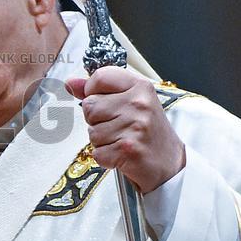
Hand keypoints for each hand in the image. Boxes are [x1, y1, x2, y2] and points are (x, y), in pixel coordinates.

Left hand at [66, 68, 185, 193]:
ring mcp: (134, 127)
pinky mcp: (128, 150)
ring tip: (121, 140)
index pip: (100, 77)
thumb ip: (100, 90)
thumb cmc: (149, 132)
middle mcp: (139, 104)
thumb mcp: (130, 102)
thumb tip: (71, 83)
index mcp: (140, 87)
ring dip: (101, 141)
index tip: (104, 100)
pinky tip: (121, 154)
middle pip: (90, 106)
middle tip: (118, 127)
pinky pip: (97, 152)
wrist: (169, 163)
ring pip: (91, 132)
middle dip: (96, 120)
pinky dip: (105, 157)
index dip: (93, 90)